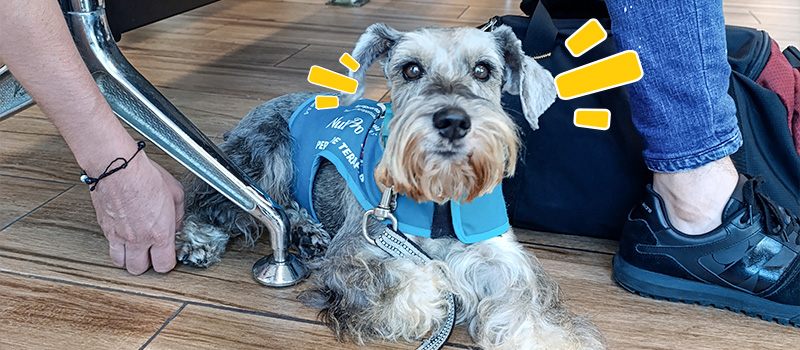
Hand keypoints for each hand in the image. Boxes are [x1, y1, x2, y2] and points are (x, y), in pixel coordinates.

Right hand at [88, 153, 183, 274]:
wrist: (118, 168)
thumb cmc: (145, 176)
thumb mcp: (175, 193)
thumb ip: (178, 215)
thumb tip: (177, 225)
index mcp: (160, 234)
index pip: (163, 266)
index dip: (166, 263)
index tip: (167, 255)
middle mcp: (138, 239)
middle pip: (139, 270)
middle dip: (146, 264)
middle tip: (150, 252)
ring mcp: (119, 236)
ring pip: (121, 263)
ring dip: (128, 258)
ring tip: (135, 248)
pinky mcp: (105, 228)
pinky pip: (109, 246)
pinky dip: (116, 245)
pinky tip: (123, 234)